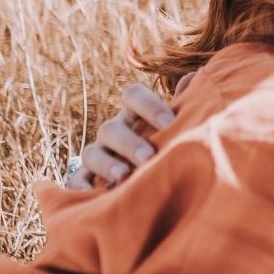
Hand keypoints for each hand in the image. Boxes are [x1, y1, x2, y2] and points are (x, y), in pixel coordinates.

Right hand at [69, 81, 183, 188]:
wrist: (143, 178)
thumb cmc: (165, 146)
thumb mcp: (174, 127)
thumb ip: (183, 105)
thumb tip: (195, 76)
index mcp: (135, 115)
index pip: (133, 96)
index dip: (149, 106)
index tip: (170, 122)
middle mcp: (113, 133)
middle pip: (111, 129)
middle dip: (129, 143)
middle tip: (148, 157)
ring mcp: (98, 155)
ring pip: (92, 154)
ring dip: (107, 165)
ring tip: (124, 177)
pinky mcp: (87, 181)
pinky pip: (78, 182)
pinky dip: (83, 189)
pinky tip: (92, 196)